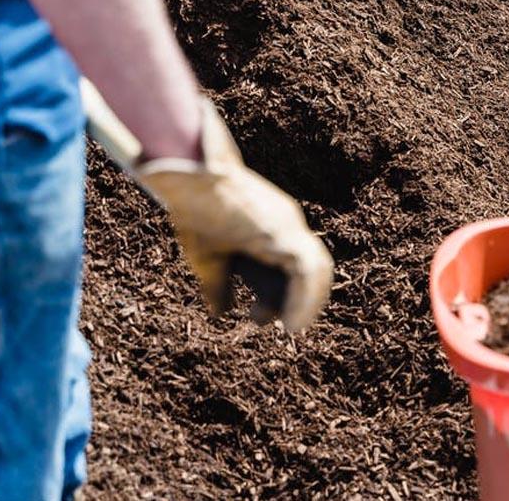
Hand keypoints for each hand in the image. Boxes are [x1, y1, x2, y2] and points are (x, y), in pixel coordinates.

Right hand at [134, 100, 334, 331]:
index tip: (269, 318)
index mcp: (273, 227)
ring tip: (292, 328)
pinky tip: (291, 322)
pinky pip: (306, 272)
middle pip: (313, 266)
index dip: (292, 292)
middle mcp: (288, 223)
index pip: (297, 262)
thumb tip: (220, 315)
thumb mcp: (209, 258)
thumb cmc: (196, 213)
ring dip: (308, 302)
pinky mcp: (282, 232)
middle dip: (304, 298)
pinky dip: (303, 299)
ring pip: (317, 270)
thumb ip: (219, 286)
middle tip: (288, 325)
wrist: (191, 180)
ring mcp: (288, 225)